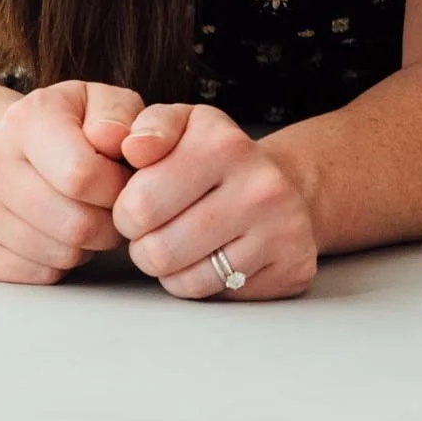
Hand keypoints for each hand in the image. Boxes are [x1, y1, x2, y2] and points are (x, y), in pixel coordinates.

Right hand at [0, 80, 138, 284]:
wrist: (9, 148)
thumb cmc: (71, 127)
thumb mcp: (102, 103)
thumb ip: (122, 115)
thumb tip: (122, 142)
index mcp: (26, 119)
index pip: (83, 176)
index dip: (119, 188)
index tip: (126, 182)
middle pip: (75, 224)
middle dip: (111, 223)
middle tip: (114, 208)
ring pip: (59, 254)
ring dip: (89, 245)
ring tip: (88, 216)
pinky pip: (38, 275)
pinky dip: (61, 263)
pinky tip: (59, 233)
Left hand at [109, 103, 318, 300]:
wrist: (283, 183)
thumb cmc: (217, 160)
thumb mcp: (182, 126)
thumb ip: (148, 127)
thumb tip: (133, 147)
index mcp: (226, 144)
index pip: (139, 205)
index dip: (127, 211)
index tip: (143, 202)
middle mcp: (262, 186)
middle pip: (158, 251)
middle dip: (145, 246)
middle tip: (160, 228)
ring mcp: (283, 229)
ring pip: (184, 280)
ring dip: (171, 267)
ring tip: (184, 242)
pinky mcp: (293, 266)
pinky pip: (215, 294)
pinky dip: (202, 281)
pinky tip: (211, 257)